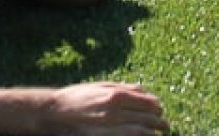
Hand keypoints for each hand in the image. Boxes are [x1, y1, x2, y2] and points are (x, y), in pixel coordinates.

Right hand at [44, 82, 168, 133]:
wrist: (54, 112)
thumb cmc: (77, 97)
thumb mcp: (100, 86)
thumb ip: (123, 87)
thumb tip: (143, 90)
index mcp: (115, 95)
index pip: (146, 101)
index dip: (156, 106)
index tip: (159, 110)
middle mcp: (114, 111)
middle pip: (146, 117)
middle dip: (159, 121)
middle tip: (164, 124)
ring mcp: (109, 127)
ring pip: (140, 131)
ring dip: (152, 132)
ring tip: (158, 133)